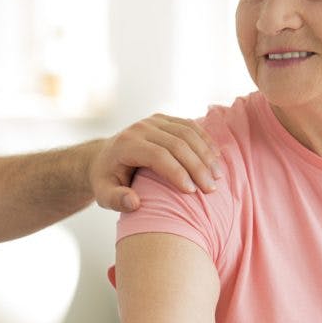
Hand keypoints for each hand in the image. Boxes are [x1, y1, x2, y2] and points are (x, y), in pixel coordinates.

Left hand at [90, 114, 222, 211]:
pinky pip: (190, 126)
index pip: (157, 155)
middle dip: (197, 166)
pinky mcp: (165, 120)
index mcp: (126, 144)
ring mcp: (154, 121)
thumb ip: (116, 200)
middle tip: (212, 188)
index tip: (192, 192)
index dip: (177, 172)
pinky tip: (216, 158)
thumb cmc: (107, 180)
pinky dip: (205, 141)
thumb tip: (134, 203)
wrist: (105, 157)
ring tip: (218, 176)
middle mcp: (141, 128)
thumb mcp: (103, 194)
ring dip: (206, 154)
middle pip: (177, 143)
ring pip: (187, 132)